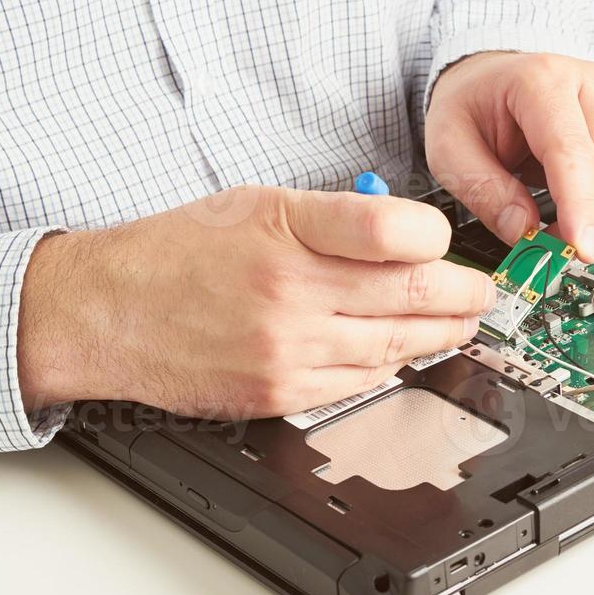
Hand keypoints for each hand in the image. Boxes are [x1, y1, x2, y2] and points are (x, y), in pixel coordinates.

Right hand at [17, 187, 494, 418]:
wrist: (109, 310)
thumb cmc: (180, 250)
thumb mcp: (255, 202)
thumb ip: (331, 216)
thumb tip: (403, 234)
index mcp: (285, 227)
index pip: (394, 230)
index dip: (439, 237)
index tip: (449, 240)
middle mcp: (288, 289)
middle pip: (410, 292)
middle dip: (464, 293)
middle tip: (484, 292)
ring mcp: (285, 348)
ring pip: (394, 345)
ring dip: (440, 334)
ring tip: (461, 323)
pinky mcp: (278, 393)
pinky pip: (359, 382)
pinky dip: (392, 365)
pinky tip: (409, 352)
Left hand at [426, 52, 593, 261]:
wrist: (493, 78)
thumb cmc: (475, 105)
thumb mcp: (449, 146)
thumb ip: (484, 191)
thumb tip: (526, 234)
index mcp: (543, 81)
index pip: (574, 150)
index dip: (580, 207)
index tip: (578, 249)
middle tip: (561, 245)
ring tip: (591, 224)